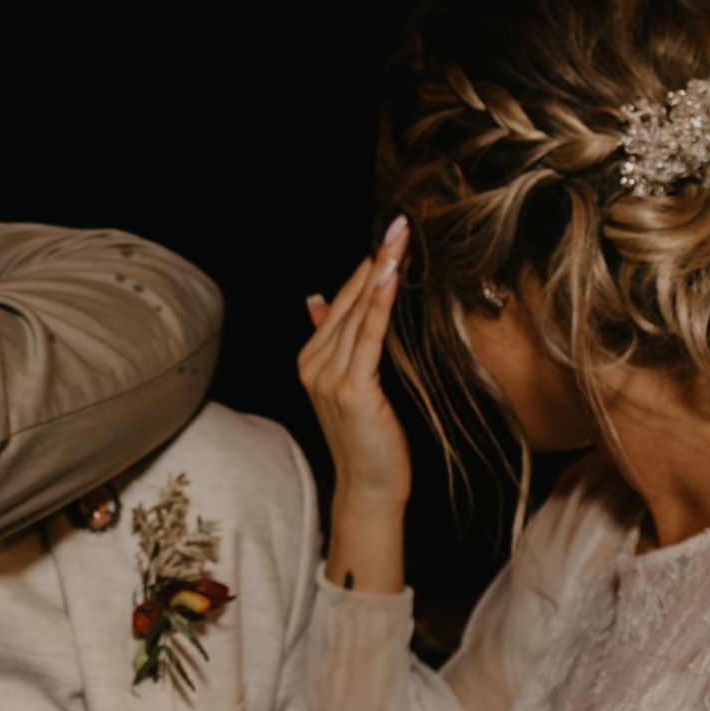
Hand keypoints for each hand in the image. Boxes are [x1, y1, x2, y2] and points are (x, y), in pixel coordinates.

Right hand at [300, 217, 411, 591]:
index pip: (340, 304)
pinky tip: (389, 275)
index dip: (364, 268)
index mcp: (311, 361)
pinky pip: (368, 335)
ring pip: (358, 313)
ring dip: (379, 271)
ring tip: (398, 237)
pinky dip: (378, 302)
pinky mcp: (350, 388)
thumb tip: (317, 299)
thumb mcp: (350, 385)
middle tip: (397, 222)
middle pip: (348, 302)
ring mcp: (328, 377)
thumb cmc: (369, 440)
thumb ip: (334, 340)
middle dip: (373, 260)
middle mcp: (313, 365)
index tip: (387, 236)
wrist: (370, 487)